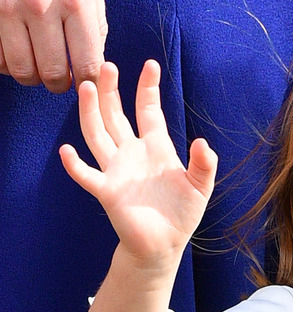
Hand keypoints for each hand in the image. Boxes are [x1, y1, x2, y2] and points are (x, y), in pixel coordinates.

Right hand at [0, 0, 106, 92]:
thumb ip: (93, 31)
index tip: (87, 84)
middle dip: (60, 85)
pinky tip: (19, 53)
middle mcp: (40, 8)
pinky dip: (8, 64)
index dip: (89, 83)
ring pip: (22, 70)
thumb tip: (92, 68)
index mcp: (74, 5)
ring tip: (40, 67)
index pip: (87, 65)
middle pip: (52, 74)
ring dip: (33, 77)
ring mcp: (8, 10)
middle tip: (62, 80)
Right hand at [60, 60, 217, 262]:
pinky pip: (86, 175)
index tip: (150, 65)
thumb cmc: (182, 213)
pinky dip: (75, 164)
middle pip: (117, 116)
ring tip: (88, 88)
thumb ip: (204, 164)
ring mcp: (117, 170)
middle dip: (113, 91)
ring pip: (98, 135)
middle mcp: (133, 154)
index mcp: (157, 148)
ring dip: (91, 113)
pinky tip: (66, 150)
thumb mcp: (201, 186)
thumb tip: (203, 142)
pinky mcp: (107, 192)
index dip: (148, 89)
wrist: (164, 244)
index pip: (149, 112)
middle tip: (108, 66)